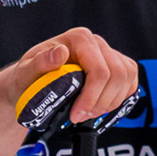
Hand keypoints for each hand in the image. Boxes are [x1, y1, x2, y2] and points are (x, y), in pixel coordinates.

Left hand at [2, 28, 137, 125]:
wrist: (31, 82)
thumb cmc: (28, 77)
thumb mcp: (26, 71)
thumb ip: (40, 62)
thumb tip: (59, 52)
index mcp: (79, 38)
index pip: (99, 70)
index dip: (92, 97)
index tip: (76, 115)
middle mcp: (96, 43)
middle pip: (117, 75)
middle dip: (101, 102)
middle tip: (81, 117)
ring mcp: (108, 53)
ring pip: (126, 78)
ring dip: (111, 102)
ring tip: (89, 113)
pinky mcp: (116, 66)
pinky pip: (130, 80)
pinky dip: (120, 97)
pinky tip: (102, 107)